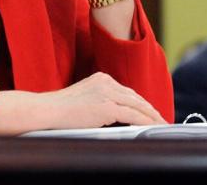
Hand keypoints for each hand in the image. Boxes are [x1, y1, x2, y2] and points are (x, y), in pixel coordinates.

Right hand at [0, 73, 166, 133]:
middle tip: (161, 120)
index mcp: (100, 78)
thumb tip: (116, 113)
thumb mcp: (83, 98)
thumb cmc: (59, 109)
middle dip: (150, 110)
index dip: (141, 103)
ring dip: (153, 117)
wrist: (45, 110)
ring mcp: (107, 93)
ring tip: (162, 125)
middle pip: (136, 97)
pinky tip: (154, 127)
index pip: (127, 91)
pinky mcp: (107, 106)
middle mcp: (105, 81)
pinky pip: (134, 115)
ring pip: (138, 106)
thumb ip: (100, 101)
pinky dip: (147, 122)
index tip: (150, 112)